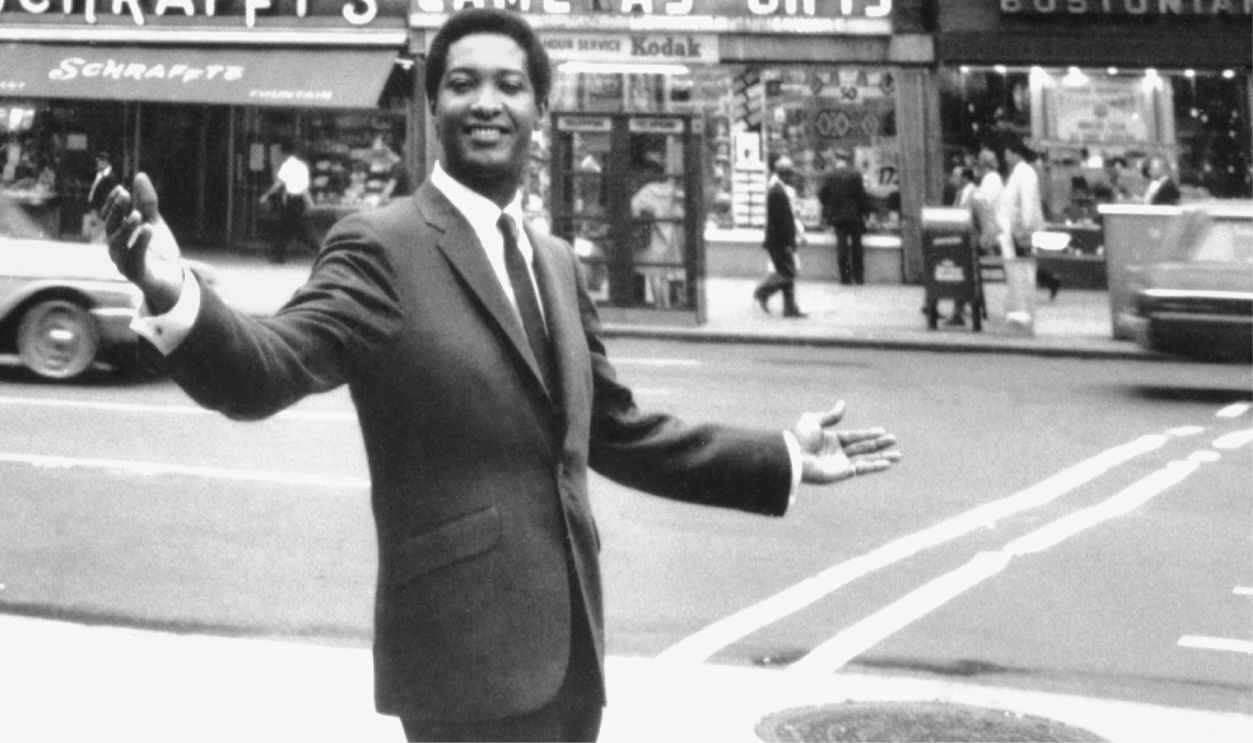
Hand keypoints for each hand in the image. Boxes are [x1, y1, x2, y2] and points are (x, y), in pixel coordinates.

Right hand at [102, 173, 183, 313]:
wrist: (171, 279)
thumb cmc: (158, 250)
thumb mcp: (154, 222)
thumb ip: (147, 202)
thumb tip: (140, 175)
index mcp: (117, 235)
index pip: (109, 216)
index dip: (112, 203)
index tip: (121, 188)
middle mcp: (115, 248)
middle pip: (111, 227)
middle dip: (117, 210)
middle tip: (124, 194)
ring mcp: (123, 262)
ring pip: (119, 244)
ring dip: (126, 227)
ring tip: (137, 214)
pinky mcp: (137, 274)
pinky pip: (135, 258)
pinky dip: (140, 243)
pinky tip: (149, 229)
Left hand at [790, 401, 900, 483]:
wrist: (792, 456)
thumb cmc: (799, 438)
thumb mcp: (814, 421)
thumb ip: (831, 415)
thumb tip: (843, 404)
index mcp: (832, 441)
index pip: (855, 437)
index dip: (869, 434)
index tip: (883, 431)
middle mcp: (838, 453)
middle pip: (863, 448)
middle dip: (879, 445)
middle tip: (894, 441)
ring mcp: (839, 465)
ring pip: (865, 460)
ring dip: (881, 458)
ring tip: (898, 456)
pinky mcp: (840, 474)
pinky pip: (860, 470)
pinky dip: (873, 467)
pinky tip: (886, 463)